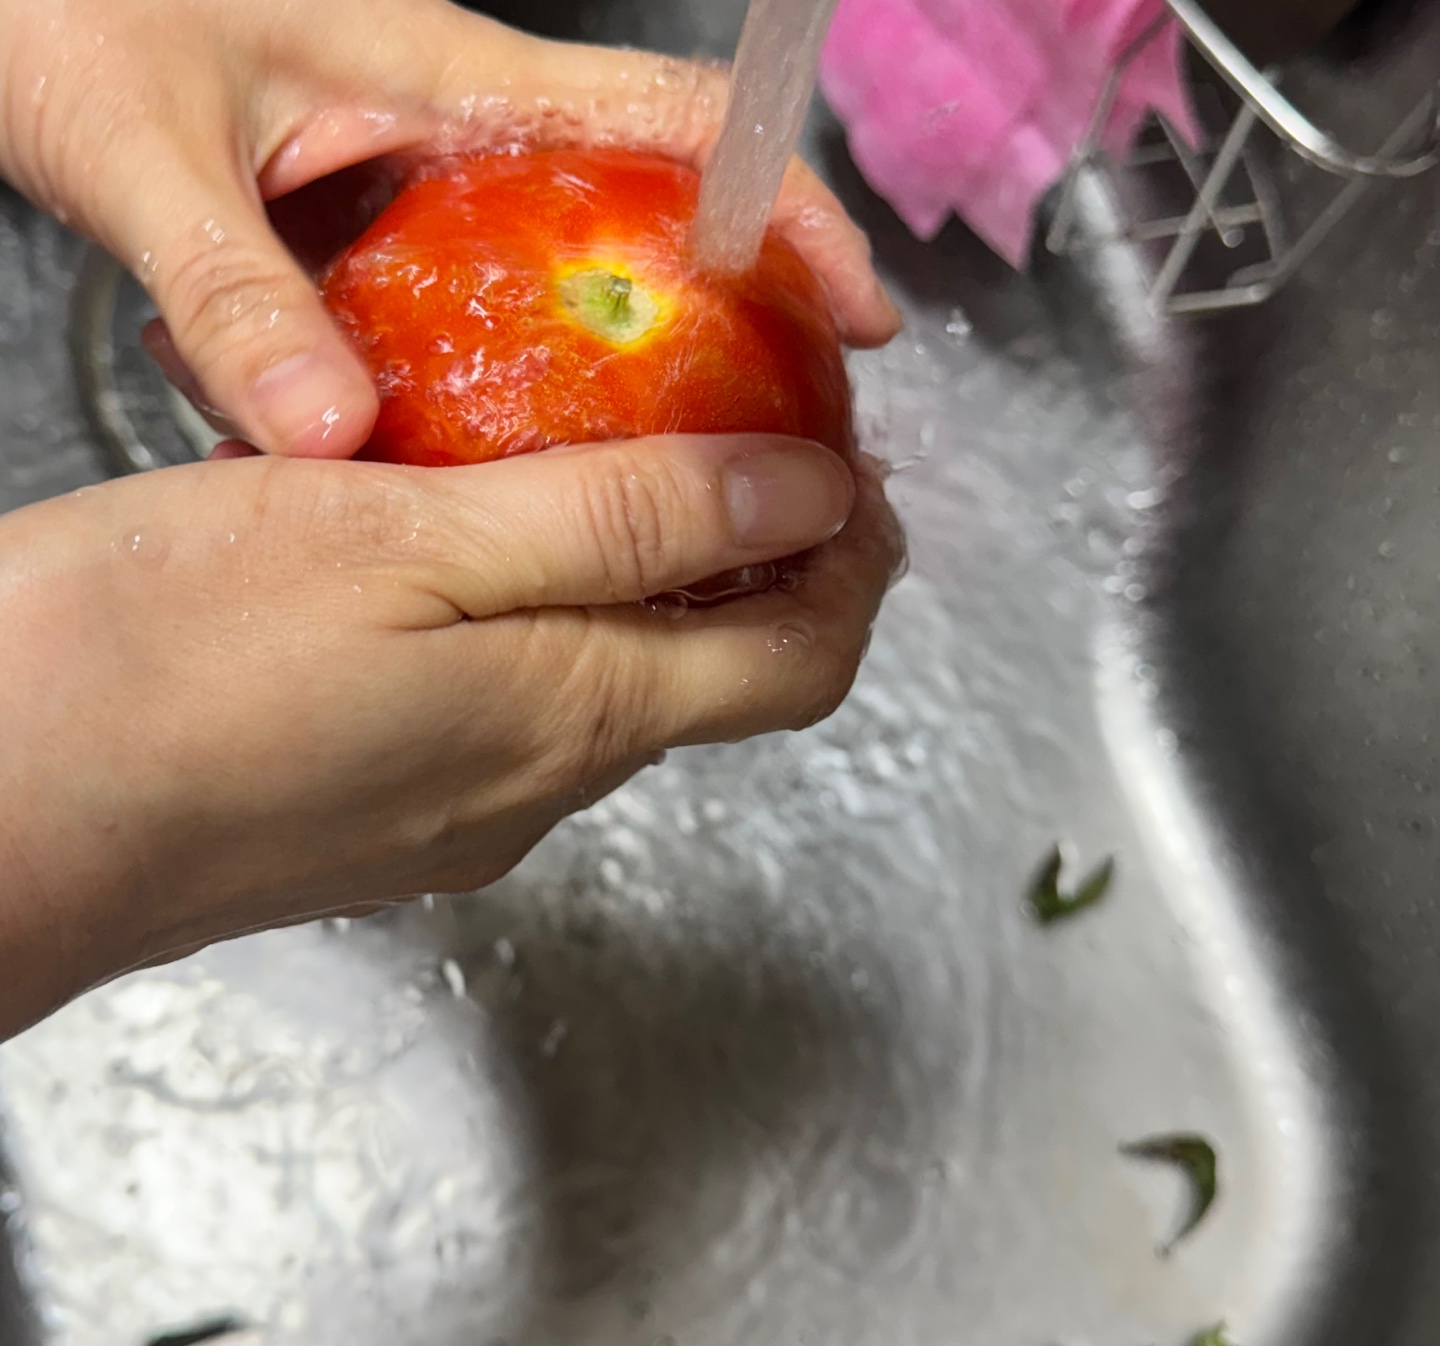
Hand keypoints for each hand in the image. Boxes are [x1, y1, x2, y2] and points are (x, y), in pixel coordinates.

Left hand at [0, 0, 899, 457]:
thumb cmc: (61, 10)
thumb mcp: (141, 148)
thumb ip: (229, 291)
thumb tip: (332, 438)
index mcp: (454, 85)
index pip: (676, 126)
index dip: (787, 212)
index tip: (859, 312)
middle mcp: (469, 133)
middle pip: (668, 206)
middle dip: (755, 308)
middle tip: (797, 431)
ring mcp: (438, 180)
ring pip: (592, 265)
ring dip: (660, 357)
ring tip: (703, 473)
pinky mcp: (392, 223)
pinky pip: (500, 305)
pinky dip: (541, 377)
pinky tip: (531, 461)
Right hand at [0, 436, 901, 1037]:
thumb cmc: (174, 660)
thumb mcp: (422, 539)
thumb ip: (628, 523)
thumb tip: (802, 496)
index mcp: (579, 717)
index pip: (805, 660)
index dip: (857, 562)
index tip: (855, 464)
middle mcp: (543, 784)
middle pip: (723, 676)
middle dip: (771, 562)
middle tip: (757, 434)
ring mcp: (462, 807)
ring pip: (618, 683)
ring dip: (657, 580)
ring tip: (626, 454)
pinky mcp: (382, 804)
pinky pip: (519, 701)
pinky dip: (554, 612)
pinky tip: (487, 533)